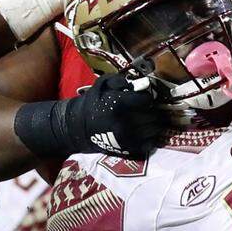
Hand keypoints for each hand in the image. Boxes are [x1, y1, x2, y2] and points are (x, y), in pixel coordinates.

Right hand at [14, 73, 167, 158]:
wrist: (77, 128)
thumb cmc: (91, 104)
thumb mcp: (102, 85)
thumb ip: (121, 80)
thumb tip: (138, 83)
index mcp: (120, 105)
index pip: (147, 99)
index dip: (146, 97)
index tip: (141, 98)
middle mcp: (126, 123)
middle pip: (153, 115)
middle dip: (151, 110)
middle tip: (144, 109)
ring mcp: (129, 138)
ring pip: (154, 129)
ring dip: (152, 123)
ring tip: (144, 120)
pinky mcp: (129, 150)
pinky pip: (150, 143)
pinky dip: (150, 137)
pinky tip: (142, 132)